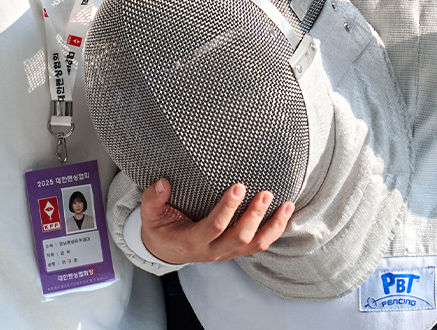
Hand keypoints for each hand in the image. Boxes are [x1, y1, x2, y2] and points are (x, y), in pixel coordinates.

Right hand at [138, 179, 294, 264]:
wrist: (165, 251)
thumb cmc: (160, 229)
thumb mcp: (150, 215)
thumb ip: (154, 199)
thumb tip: (163, 182)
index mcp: (192, 241)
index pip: (214, 226)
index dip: (228, 208)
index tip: (239, 186)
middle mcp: (212, 251)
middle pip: (239, 237)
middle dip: (255, 215)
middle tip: (265, 193)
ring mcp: (226, 253)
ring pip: (254, 245)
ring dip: (272, 226)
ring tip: (286, 205)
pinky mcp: (234, 251)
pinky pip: (258, 245)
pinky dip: (274, 231)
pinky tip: (285, 215)